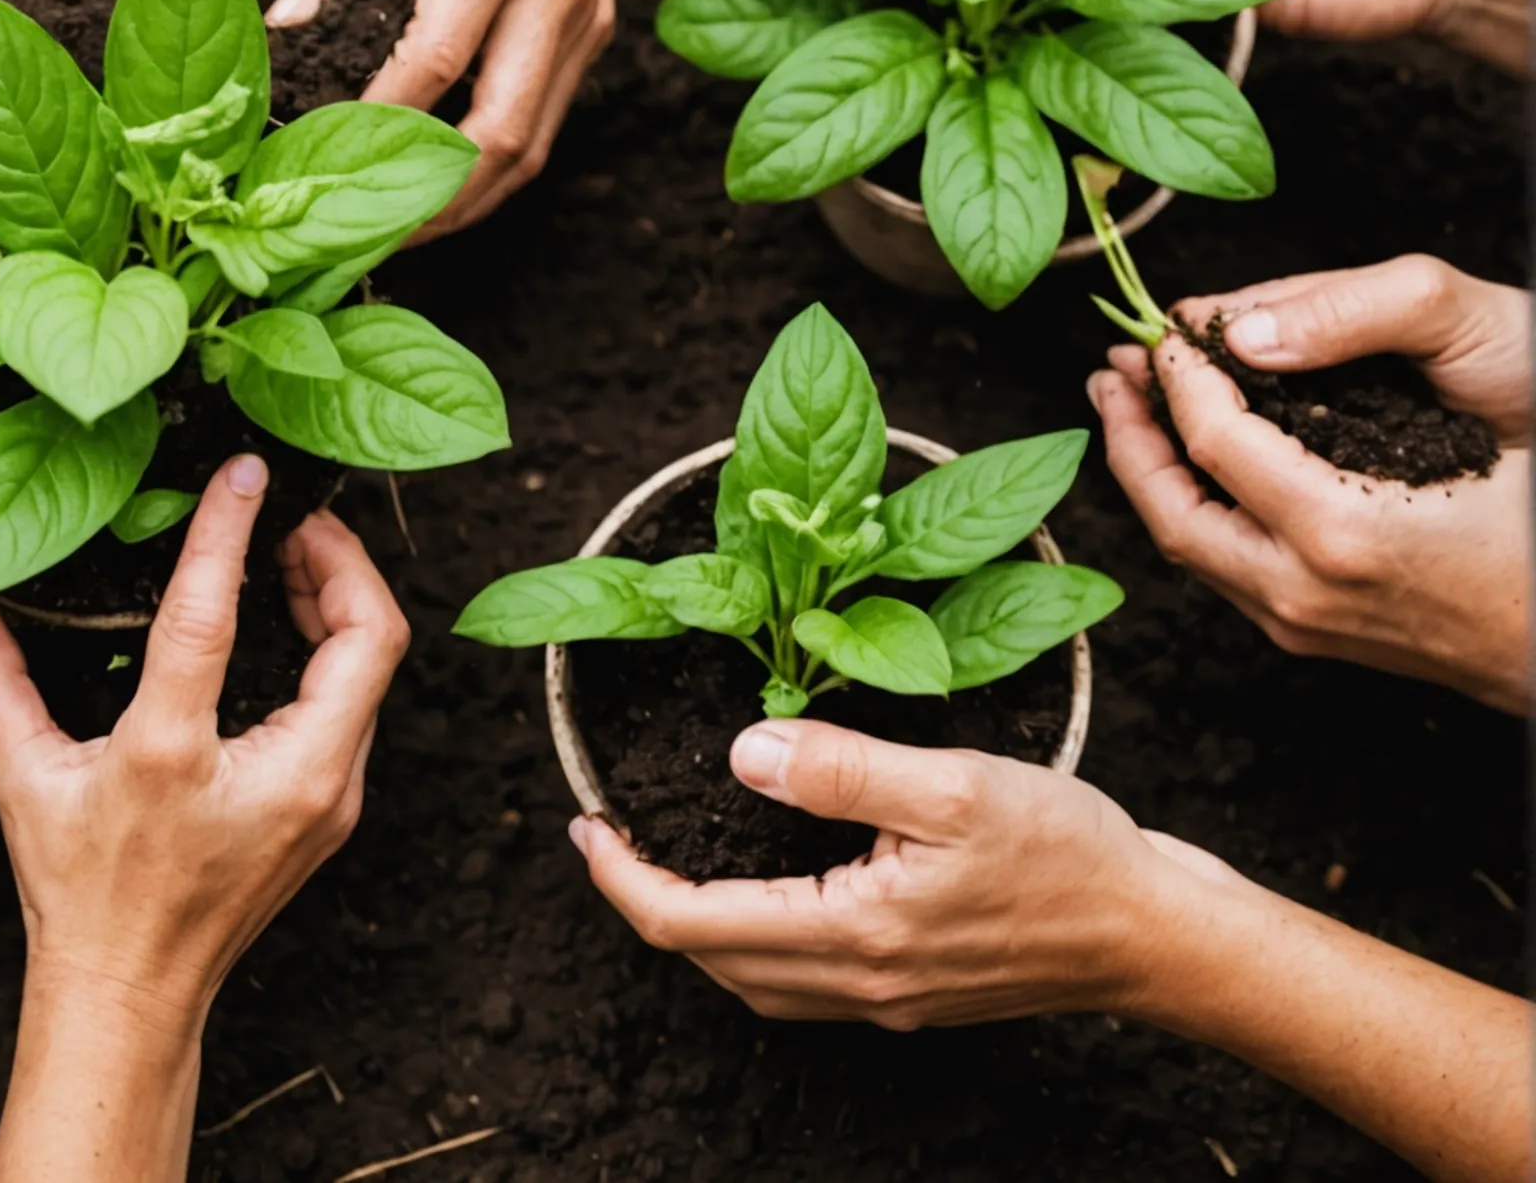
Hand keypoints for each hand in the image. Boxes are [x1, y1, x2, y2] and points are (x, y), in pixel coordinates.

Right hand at [0, 458, 407, 1018]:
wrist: (132, 993)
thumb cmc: (78, 891)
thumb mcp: (24, 774)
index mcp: (178, 756)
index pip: (214, 615)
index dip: (229, 531)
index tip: (240, 472)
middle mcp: (278, 778)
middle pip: (367, 636)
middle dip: (338, 557)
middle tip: (293, 514)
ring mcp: (323, 799)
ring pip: (374, 673)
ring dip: (342, 601)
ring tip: (292, 554)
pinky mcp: (334, 811)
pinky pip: (360, 708)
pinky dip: (338, 652)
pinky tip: (293, 624)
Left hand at [265, 0, 619, 237]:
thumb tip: (284, 32)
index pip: (434, 64)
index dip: (375, 125)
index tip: (313, 162)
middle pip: (500, 134)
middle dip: (429, 201)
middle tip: (358, 236)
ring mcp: (588, 20)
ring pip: (532, 147)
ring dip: (465, 202)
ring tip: (394, 233)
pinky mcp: (595, 33)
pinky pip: (545, 122)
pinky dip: (492, 169)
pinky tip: (439, 187)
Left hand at [575, 719, 1243, 1026]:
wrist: (1162, 936)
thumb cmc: (1073, 855)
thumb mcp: (954, 784)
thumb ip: (842, 768)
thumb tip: (744, 752)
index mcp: (851, 933)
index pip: (690, 923)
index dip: (621, 877)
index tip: (589, 824)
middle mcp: (857, 983)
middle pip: (708, 960)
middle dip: (644, 900)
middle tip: (610, 835)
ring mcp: (885, 998)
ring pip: (750, 978)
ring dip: (694, 925)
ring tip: (663, 861)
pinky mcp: (911, 992)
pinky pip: (797, 980)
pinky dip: (751, 939)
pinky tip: (756, 892)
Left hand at [1090, 256, 1531, 712]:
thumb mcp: (1475, 421)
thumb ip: (1365, 352)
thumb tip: (1252, 331)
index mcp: (1341, 531)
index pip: (1215, 442)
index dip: (1182, 378)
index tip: (1167, 336)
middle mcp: (1304, 589)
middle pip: (1170, 509)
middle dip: (1130, 435)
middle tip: (1111, 371)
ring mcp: (1301, 622)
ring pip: (1188, 548)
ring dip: (1149, 474)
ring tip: (1131, 409)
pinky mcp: (1308, 636)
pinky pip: (1219, 568)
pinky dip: (1188, 507)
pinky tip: (1189, 467)